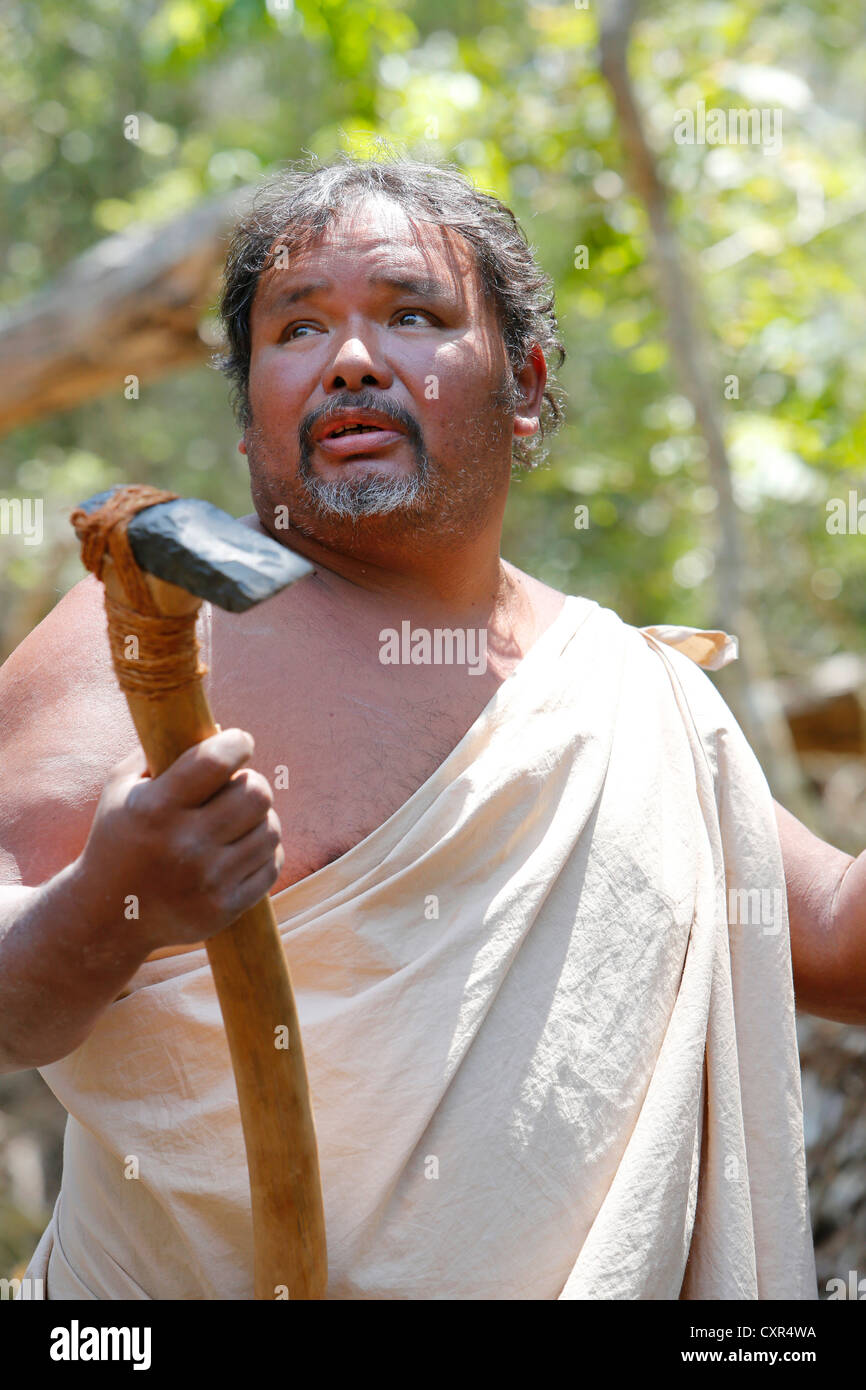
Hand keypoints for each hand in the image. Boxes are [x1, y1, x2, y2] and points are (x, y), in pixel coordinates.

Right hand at [72, 728, 283, 952]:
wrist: (109, 917)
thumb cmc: (119, 839)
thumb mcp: (122, 788)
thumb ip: (162, 750)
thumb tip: (220, 729)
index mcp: (154, 809)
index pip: (217, 760)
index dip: (238, 742)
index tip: (239, 742)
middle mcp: (183, 845)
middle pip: (256, 793)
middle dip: (251, 782)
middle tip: (235, 788)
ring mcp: (206, 881)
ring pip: (270, 828)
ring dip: (258, 819)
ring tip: (235, 822)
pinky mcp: (224, 909)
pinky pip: (272, 864)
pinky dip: (262, 852)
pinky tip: (239, 851)